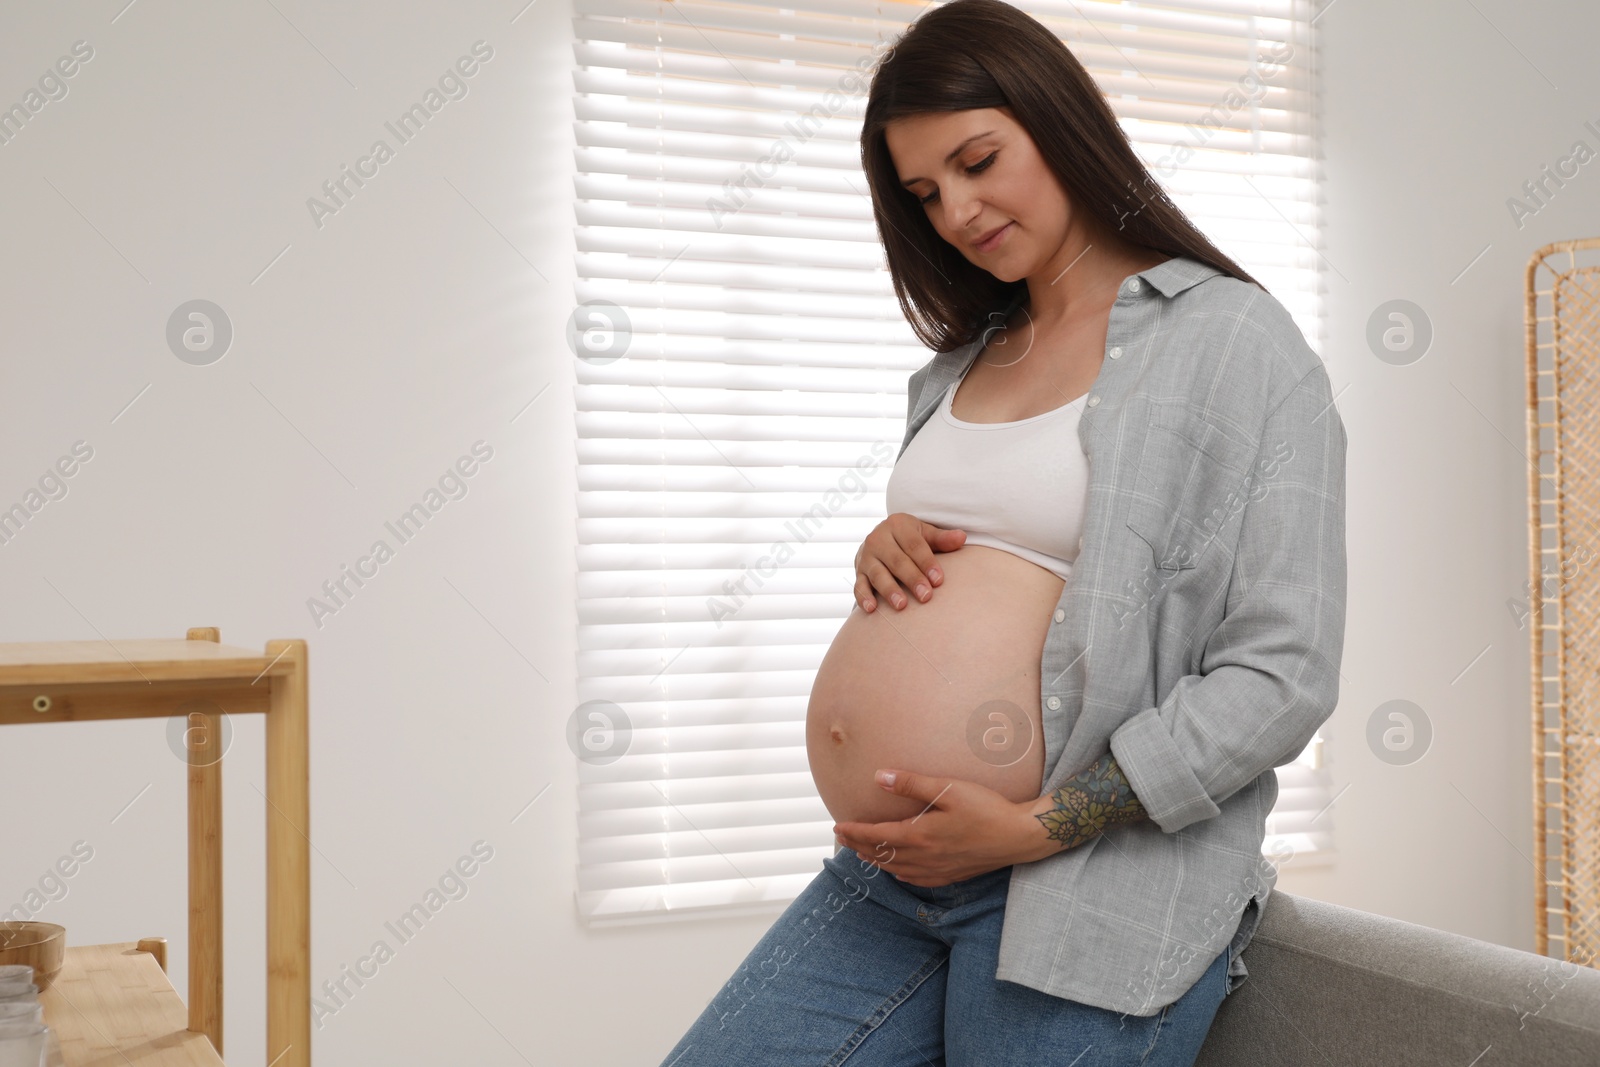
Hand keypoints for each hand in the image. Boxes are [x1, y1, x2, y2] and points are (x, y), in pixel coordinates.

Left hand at [832, 769, 1052, 886]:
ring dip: (876, 860)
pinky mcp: (951, 876)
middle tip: (843, 838)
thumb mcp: (948, 789)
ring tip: (863, 852)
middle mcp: (924, 858)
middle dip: (860, 846)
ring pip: (896, 869)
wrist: (1019, 836)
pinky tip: (898, 871)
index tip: (838, 827)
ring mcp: (938, 870)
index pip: (877, 836)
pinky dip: (899, 874)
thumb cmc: (986, 808)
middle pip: (882, 855)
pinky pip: (915, 879)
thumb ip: (911, 783)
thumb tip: (878, 777)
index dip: (855, 833)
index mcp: (920, 836)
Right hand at [853, 513, 966, 612]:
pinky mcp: (858, 572)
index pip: (914, 545)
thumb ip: (942, 539)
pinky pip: (859, 585)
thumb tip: (962, 537)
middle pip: (896, 561)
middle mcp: (878, 539)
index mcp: (897, 525)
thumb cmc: (909, 540)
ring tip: (901, 605)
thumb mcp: (925, 534)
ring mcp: (866, 556)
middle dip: (912, 579)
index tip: (939, 580)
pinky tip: (872, 609)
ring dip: (889, 590)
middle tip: (926, 596)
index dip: (927, 563)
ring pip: (878, 574)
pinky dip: (863, 597)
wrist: (880, 539)